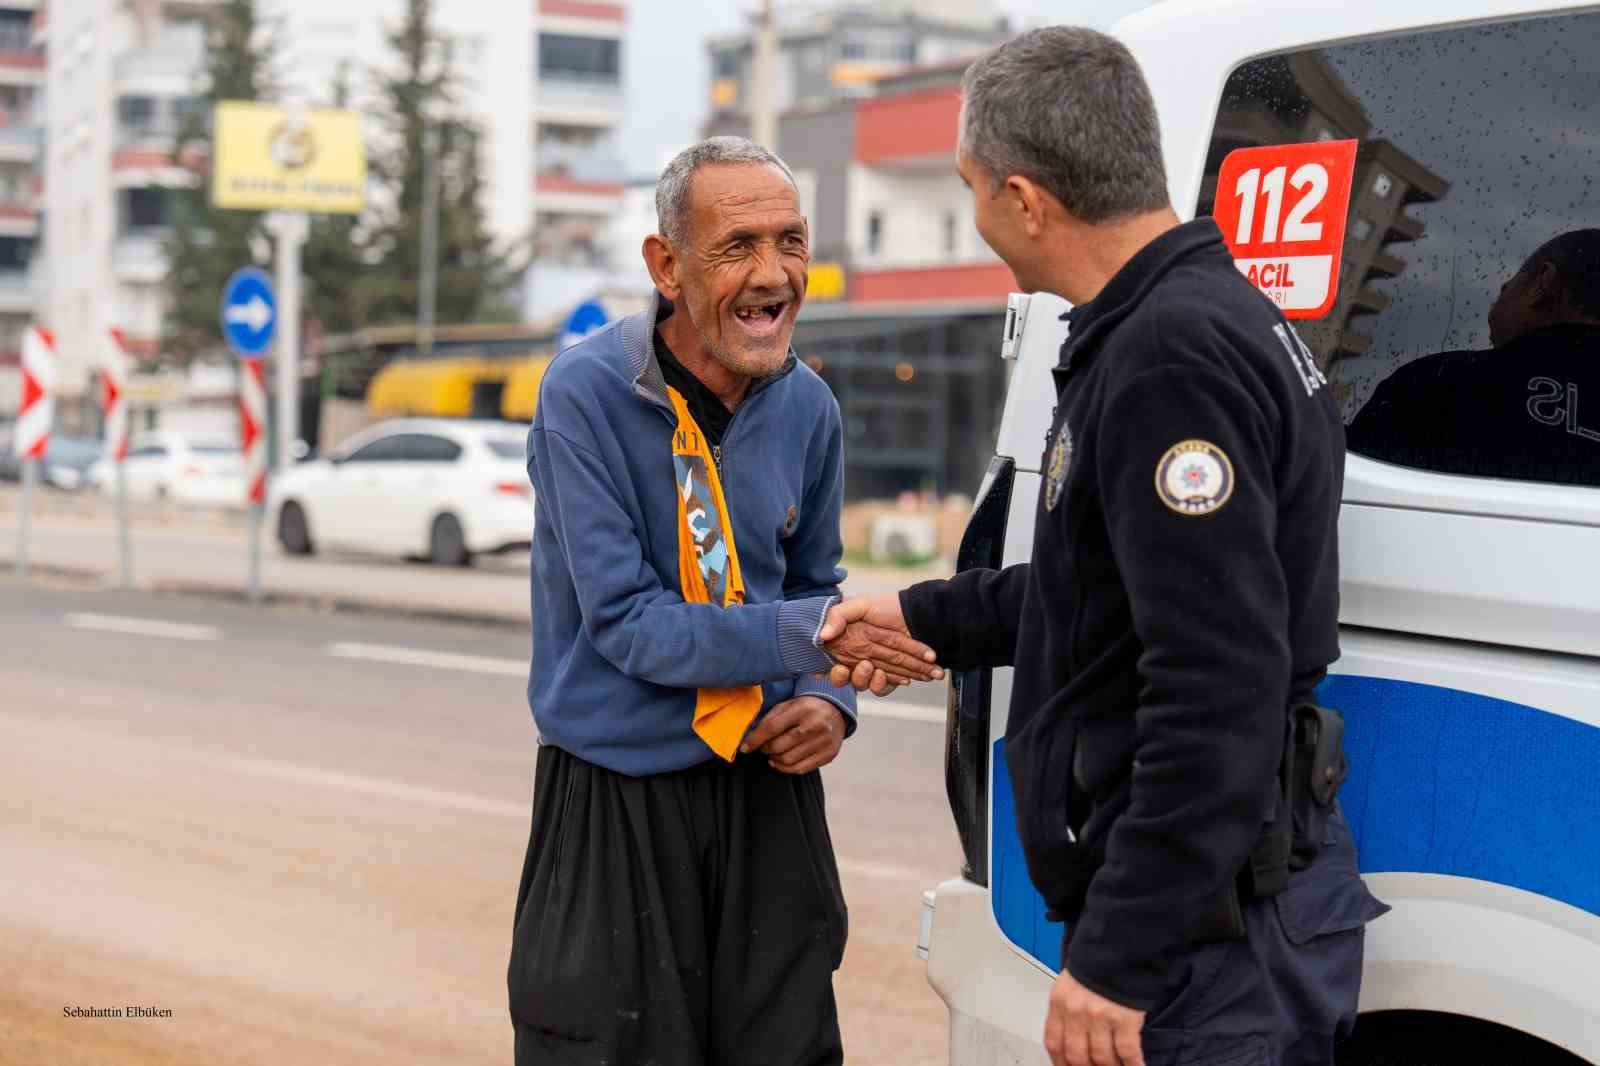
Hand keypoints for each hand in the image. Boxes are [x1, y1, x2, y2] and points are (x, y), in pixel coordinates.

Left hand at [739, 696, 846, 773]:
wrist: (835, 711)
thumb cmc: (806, 708)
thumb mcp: (788, 705)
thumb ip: (770, 718)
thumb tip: (750, 738)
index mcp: (803, 708)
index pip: (772, 727)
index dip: (755, 739)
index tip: (745, 747)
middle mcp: (816, 725)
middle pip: (779, 746)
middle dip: (765, 749)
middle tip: (763, 747)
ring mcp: (824, 741)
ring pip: (788, 760)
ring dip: (774, 759)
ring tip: (772, 753)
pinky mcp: (828, 754)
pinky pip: (800, 769)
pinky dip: (785, 768)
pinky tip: (780, 762)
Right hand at [817, 594, 942, 693]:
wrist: (917, 613)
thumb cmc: (887, 607)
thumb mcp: (860, 604)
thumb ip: (838, 616)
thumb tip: (822, 635)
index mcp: (846, 644)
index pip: (835, 666)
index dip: (836, 672)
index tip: (841, 668)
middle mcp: (858, 659)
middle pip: (854, 676)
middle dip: (860, 674)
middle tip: (867, 664)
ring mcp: (874, 669)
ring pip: (868, 684)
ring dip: (875, 681)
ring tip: (881, 671)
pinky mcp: (890, 677)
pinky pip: (884, 689)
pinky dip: (891, 685)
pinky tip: (904, 679)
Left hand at [1043, 967, 1145, 1065]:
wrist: (1119, 945)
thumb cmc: (1095, 965)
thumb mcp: (1070, 983)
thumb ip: (1066, 1011)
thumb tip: (1070, 1040)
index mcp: (1060, 1002)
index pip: (1054, 1043)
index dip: (1060, 1063)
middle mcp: (1077, 1011)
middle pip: (1076, 1055)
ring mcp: (1100, 1015)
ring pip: (1101, 1058)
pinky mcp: (1124, 1017)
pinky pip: (1127, 1050)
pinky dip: (1132, 1063)